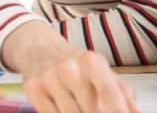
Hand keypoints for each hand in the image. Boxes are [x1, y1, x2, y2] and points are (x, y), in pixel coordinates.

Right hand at [24, 48, 138, 112]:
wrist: (40, 49)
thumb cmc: (79, 65)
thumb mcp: (103, 72)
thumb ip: (123, 94)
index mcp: (92, 62)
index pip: (109, 93)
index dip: (118, 111)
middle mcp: (70, 68)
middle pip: (91, 111)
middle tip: (97, 112)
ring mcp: (49, 79)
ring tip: (81, 107)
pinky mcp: (33, 89)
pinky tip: (65, 109)